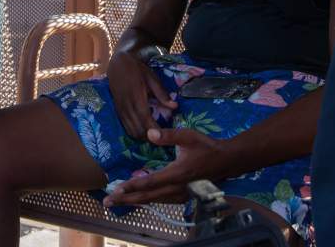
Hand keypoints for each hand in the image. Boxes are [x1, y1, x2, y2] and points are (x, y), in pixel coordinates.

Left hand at [103, 128, 231, 206]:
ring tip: (118, 201)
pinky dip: (148, 200)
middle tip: (108, 202)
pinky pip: (162, 200)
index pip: (149, 183)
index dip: (131, 187)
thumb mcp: (189, 136)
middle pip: (147, 197)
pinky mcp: (183, 195)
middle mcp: (176, 188)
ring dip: (135, 201)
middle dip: (126, 200)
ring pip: (154, 201)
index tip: (116, 189)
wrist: (226, 161)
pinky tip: (139, 199)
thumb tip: (148, 133)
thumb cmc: (207, 147)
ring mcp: (180, 194)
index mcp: (176, 174)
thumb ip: (168, 135)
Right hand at [107, 51, 177, 138]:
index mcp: (137, 98)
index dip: (155, 130)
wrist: (117, 64)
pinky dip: (135, 132)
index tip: (166, 135)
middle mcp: (127, 106)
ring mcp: (121, 110)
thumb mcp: (152, 78)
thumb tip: (175, 106)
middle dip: (150, 137)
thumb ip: (162, 94)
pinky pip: (126, 127)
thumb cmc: (137, 70)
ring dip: (143, 137)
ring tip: (155, 136)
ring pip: (131, 131)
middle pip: (138, 130)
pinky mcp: (117, 111)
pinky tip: (144, 131)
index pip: (146, 120)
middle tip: (163, 137)